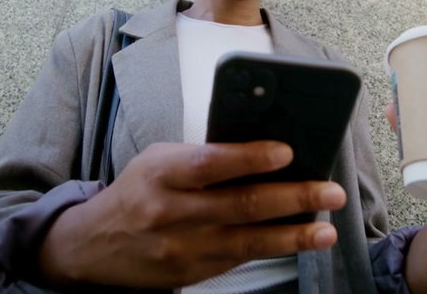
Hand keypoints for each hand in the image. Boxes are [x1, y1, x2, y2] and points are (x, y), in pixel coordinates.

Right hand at [38, 141, 346, 287]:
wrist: (96, 246)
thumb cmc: (138, 191)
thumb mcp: (159, 160)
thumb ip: (204, 156)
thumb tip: (265, 152)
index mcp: (161, 173)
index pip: (210, 164)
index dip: (250, 158)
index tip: (286, 152)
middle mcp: (171, 213)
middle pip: (240, 205)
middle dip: (292, 198)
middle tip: (330, 192)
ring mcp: (183, 248)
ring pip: (248, 241)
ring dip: (294, 235)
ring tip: (327, 229)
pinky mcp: (192, 273)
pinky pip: (240, 258)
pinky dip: (274, 248)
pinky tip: (300, 240)